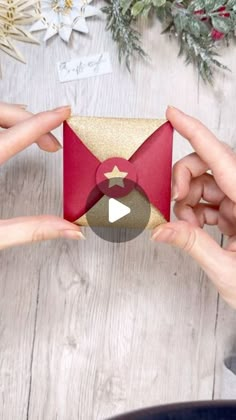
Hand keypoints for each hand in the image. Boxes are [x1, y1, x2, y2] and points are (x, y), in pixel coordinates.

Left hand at [0, 103, 83, 249]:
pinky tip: (6, 131)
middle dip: (29, 118)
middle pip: (0, 115)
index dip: (43, 122)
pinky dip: (0, 123)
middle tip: (52, 141)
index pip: (14, 136)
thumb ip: (31, 230)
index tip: (63, 112)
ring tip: (33, 131)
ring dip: (11, 116)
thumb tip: (70, 230)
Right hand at [152, 106, 235, 308]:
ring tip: (185, 226)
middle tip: (174, 204)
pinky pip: (209, 202)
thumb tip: (160, 230)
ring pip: (206, 185)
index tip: (172, 114)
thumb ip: (193, 246)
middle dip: (184, 179)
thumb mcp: (227, 270)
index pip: (221, 157)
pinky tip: (193, 228)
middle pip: (210, 166)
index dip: (195, 131)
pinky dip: (194, 212)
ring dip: (187, 201)